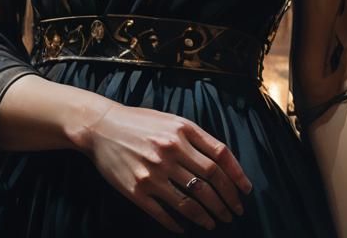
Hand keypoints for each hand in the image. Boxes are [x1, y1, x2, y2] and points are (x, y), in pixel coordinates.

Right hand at [79, 102, 252, 232]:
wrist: (101, 127)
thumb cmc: (140, 122)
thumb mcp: (170, 120)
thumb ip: (195, 137)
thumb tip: (221, 162)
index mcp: (182, 130)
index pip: (220, 156)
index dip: (237, 176)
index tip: (245, 192)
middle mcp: (170, 150)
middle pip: (209, 181)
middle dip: (227, 201)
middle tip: (234, 213)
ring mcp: (153, 172)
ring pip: (190, 202)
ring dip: (207, 216)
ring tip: (215, 223)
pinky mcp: (137, 190)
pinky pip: (164, 213)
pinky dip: (178, 223)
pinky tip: (186, 227)